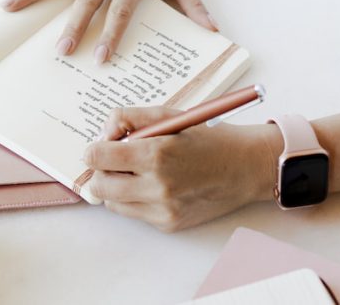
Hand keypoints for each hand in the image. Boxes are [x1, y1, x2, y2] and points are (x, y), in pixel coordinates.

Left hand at [83, 106, 280, 231]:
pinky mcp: (169, 224)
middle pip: (99, 186)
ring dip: (116, 187)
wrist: (245, 167)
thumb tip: (102, 133)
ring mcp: (164, 209)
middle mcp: (158, 185)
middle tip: (114, 161)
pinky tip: (154, 185)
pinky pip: (134, 213)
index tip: (100, 147)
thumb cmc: (207, 137)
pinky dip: (135, 200)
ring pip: (113, 203)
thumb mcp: (168, 115)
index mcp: (156, 153)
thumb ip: (129, 118)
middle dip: (101, 171)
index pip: (99, 157)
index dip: (94, 150)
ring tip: (136, 172)